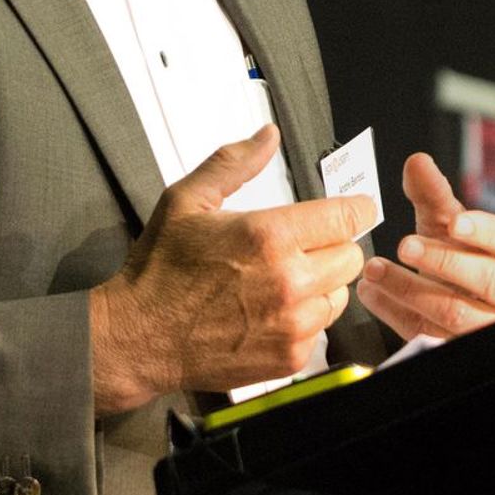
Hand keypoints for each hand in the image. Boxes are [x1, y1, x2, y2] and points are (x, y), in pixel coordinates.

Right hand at [89, 125, 375, 412]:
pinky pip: (321, 330)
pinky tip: (272, 311)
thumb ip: (234, 163)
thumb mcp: (188, 200)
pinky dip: (305, 320)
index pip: (348, 217)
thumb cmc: (160, 271)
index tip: (354, 209)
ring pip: (339, 295)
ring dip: (322, 285)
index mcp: (268, 236)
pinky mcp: (289, 357)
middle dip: (333, 247)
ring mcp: (291, 324)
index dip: (356, 209)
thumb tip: (267, 136)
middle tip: (303, 247)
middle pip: (352, 257)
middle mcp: (288, 281)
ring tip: (283, 281)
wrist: (138, 338)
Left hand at [356, 151, 494, 340]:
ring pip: (456, 312)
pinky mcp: (465, 348)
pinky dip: (396, 313)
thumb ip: (435, 193)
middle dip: (443, 261)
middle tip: (405, 244)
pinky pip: (430, 335)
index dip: (488, 232)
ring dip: (409, 288)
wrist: (465, 298)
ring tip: (376, 269)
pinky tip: (375, 294)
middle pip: (487, 280)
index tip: (455, 222)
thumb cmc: (469, 256)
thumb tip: (417, 162)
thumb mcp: (453, 223)